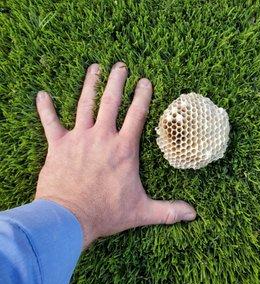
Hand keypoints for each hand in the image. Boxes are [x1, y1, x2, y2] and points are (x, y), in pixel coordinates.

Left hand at [35, 63, 195, 247]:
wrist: (70, 218)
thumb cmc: (106, 213)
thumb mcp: (141, 211)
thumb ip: (168, 211)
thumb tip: (193, 215)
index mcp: (123, 148)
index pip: (137, 115)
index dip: (142, 96)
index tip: (145, 80)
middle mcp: (102, 137)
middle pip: (111, 102)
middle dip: (117, 81)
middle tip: (120, 65)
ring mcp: (79, 138)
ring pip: (85, 104)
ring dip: (90, 84)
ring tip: (94, 68)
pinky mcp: (58, 145)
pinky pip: (50, 122)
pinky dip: (45, 108)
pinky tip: (41, 95)